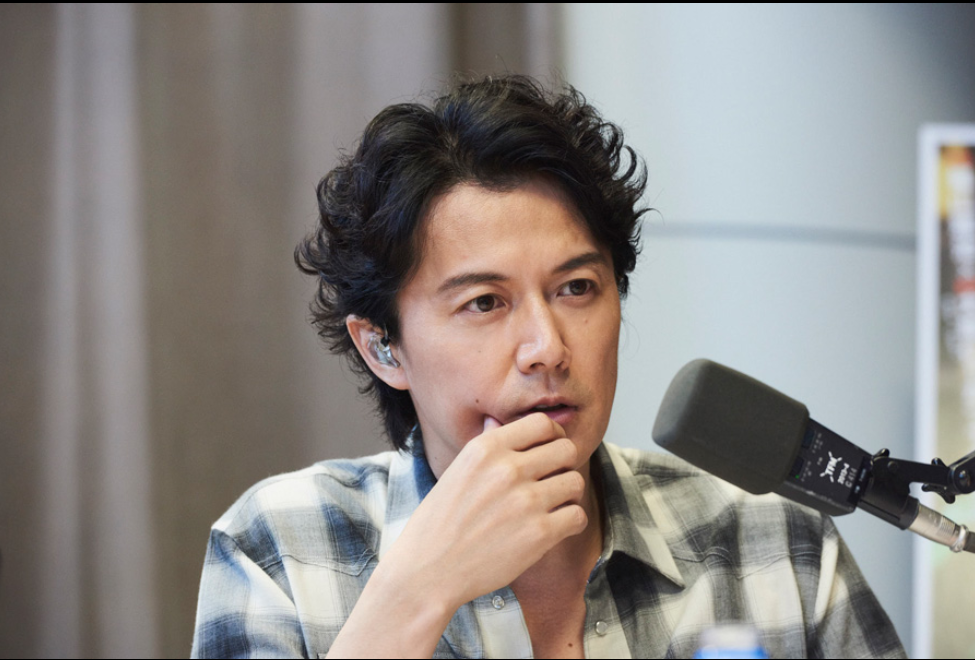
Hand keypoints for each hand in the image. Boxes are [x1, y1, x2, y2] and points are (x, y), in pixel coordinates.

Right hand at [326, 413, 587, 657]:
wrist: (427, 571)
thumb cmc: (440, 523)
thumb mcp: (457, 471)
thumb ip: (485, 446)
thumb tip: (499, 422)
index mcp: (487, 448)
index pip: (543, 423)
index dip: (553, 437)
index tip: (549, 452)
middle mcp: (508, 469)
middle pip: (567, 450)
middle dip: (564, 465)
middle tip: (552, 482)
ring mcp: (526, 501)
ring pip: (576, 482)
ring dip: (567, 496)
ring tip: (549, 508)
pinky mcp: (539, 533)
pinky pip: (577, 516)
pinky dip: (569, 523)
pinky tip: (552, 529)